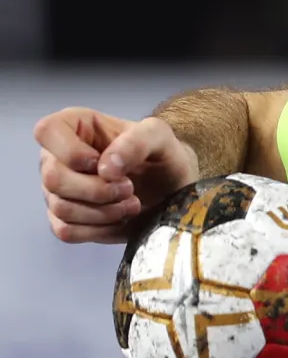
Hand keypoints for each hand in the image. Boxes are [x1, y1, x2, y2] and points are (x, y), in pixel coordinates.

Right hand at [35, 108, 198, 243]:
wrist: (171, 188)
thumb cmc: (161, 156)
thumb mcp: (159, 137)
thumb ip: (137, 142)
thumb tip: (105, 168)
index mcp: (73, 126)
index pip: (46, 131)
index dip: (73, 153)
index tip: (102, 163)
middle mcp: (57, 158)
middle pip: (53, 178)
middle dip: (98, 190)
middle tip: (129, 188)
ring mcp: (58, 191)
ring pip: (61, 208)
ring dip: (104, 211)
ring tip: (132, 204)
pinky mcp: (67, 220)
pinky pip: (67, 231)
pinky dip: (99, 230)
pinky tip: (120, 219)